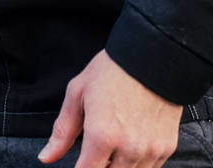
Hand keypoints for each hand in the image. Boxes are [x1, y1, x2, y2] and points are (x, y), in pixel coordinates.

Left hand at [39, 50, 180, 167]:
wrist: (153, 56)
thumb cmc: (113, 70)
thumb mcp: (78, 94)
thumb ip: (62, 131)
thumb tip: (46, 157)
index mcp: (102, 136)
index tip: (79, 164)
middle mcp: (128, 148)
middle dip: (98, 167)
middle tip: (94, 152)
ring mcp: (150, 150)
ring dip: (117, 167)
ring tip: (111, 147)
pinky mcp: (166, 147)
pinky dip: (136, 164)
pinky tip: (129, 146)